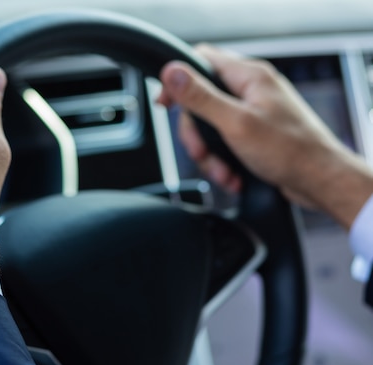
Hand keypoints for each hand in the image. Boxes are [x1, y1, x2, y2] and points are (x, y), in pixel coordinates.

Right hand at [158, 44, 372, 228]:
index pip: (201, 60)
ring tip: (223, 171)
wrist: (320, 182)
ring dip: (210, 155)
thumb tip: (172, 71)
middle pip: (201, 102)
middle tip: (200, 152)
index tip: (165, 103)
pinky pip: (225, 142)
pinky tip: (232, 175)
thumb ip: (201, 97)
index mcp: (249, 77)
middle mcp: (251, 90)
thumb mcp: (235, 123)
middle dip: (197, 135)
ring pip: (211, 127)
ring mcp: (253, 112)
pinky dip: (224, 162)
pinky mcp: (254, 133)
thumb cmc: (290, 151)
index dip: (178, 80)